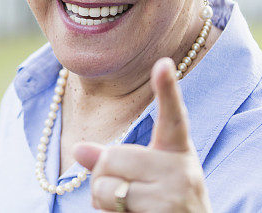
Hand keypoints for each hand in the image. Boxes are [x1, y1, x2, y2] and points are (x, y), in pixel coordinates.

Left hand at [73, 58, 211, 211]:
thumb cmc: (162, 207)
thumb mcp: (144, 179)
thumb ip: (111, 161)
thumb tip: (78, 149)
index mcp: (177, 151)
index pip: (173, 116)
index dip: (168, 89)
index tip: (163, 63)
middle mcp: (182, 169)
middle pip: (112, 157)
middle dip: (103, 177)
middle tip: (123, 193)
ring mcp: (175, 192)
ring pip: (106, 184)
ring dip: (103, 200)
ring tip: (128, 208)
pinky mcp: (164, 212)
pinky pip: (112, 206)